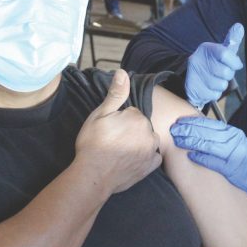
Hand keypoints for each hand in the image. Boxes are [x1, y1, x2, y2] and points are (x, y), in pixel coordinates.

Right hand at [75, 69, 161, 194]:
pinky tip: (133, 160)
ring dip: (140, 143)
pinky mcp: (151, 166)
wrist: (93, 175)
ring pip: (148, 140)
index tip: (110, 129)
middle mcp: (149, 132)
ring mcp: (151, 150)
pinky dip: (146, 157)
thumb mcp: (100, 115)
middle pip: (141, 126)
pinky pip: (154, 157)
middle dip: (131, 131)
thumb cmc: (93, 143)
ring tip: (121, 151)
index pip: (132, 113)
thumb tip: (123, 72)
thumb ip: (116, 94)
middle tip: (113, 141)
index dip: (120, 120)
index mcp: (137, 117)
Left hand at [170, 117, 246, 196]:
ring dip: (191, 142)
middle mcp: (232, 140)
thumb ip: (218, 136)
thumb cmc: (243, 156)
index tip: (180, 121)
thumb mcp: (233, 141)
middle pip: (206, 133)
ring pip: (208, 145)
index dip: (193, 122)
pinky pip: (214, 161)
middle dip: (188, 130)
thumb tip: (196, 130)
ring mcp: (232, 154)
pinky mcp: (231, 168)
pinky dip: (202, 158)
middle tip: (174, 130)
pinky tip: (191, 156)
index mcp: (231, 132)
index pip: (209, 124)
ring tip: (178, 141)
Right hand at [185, 23, 243, 107]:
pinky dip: (214, 93)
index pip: (225, 54)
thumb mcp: (220, 50)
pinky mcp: (193, 89)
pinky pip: (214, 95)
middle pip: (225, 72)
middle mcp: (197, 60)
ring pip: (221, 85)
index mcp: (206, 48)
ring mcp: (194, 75)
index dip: (235, 62)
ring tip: (214, 79)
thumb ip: (231, 40)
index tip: (237, 65)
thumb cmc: (212, 62)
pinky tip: (209, 87)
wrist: (192, 76)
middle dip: (228, 75)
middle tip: (223, 72)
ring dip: (221, 85)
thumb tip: (239, 26)